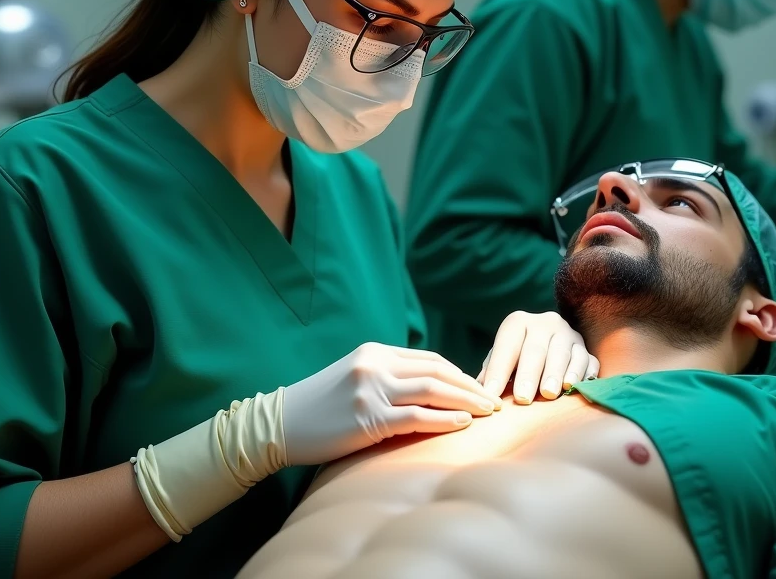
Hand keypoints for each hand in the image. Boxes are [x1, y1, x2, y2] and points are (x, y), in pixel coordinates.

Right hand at [281, 343, 501, 465]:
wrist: (279, 423)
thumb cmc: (319, 407)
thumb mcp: (354, 379)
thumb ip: (387, 378)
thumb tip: (431, 392)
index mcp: (374, 352)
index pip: (431, 360)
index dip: (461, 374)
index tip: (481, 389)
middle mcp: (375, 364)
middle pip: (437, 371)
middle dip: (471, 386)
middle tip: (496, 401)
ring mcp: (370, 389)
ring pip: (432, 389)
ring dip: (466, 400)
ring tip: (489, 412)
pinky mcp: (366, 417)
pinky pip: (416, 416)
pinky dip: (443, 419)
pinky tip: (463, 423)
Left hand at [477, 310, 598, 404]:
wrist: (548, 343)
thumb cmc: (517, 358)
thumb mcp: (502, 359)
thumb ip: (490, 374)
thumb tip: (478, 394)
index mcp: (518, 322)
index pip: (506, 347)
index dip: (498, 372)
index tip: (491, 395)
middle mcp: (545, 323)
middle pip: (536, 350)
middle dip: (528, 375)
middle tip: (522, 398)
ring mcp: (568, 334)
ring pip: (563, 353)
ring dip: (556, 374)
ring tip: (548, 393)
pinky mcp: (585, 348)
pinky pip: (586, 360)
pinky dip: (580, 374)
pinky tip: (572, 386)